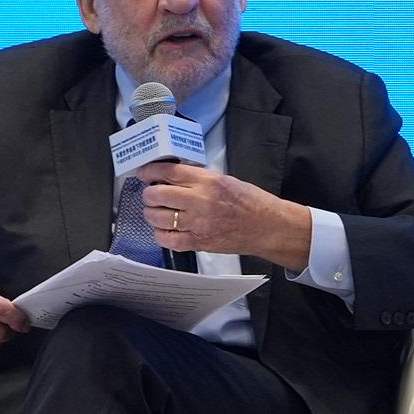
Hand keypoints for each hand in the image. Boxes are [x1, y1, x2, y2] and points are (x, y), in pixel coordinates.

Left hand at [136, 160, 314, 270]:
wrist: (268, 227)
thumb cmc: (250, 203)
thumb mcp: (225, 180)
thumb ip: (199, 178)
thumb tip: (172, 176)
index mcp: (208, 182)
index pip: (168, 172)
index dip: (150, 171)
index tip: (145, 173)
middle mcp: (200, 202)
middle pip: (156, 195)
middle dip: (149, 194)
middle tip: (151, 194)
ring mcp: (198, 224)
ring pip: (157, 218)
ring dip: (152, 213)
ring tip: (156, 211)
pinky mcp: (198, 242)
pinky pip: (167, 239)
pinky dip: (161, 234)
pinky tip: (165, 229)